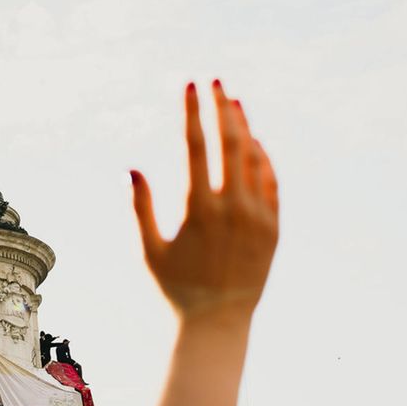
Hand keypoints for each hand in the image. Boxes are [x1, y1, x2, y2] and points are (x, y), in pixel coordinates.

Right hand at [131, 81, 277, 329]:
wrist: (216, 324)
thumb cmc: (172, 290)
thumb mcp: (148, 251)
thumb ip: (141, 207)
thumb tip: (132, 168)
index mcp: (196, 209)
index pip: (194, 145)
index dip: (191, 111)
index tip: (188, 84)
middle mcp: (231, 207)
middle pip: (228, 142)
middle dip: (220, 107)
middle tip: (213, 80)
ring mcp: (257, 216)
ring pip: (253, 157)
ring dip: (243, 126)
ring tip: (233, 101)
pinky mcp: (273, 228)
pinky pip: (271, 181)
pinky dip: (262, 157)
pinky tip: (252, 142)